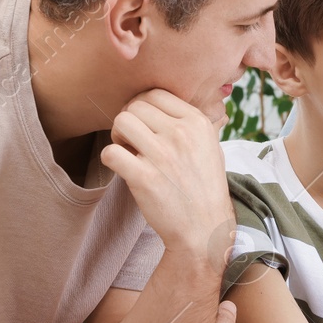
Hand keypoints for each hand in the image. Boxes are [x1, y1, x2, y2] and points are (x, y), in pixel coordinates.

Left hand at [101, 89, 232, 258]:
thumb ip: (194, 124)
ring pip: (121, 122)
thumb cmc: (206, 188)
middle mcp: (181, 134)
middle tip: (131, 140)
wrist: (205, 229)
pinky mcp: (144, 178)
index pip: (156, 94)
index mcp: (198, 122)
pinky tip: (121, 168)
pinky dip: (110, 159)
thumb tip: (173, 105)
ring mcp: (162, 155)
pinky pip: (110, 152)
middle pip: (135, 106)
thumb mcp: (211, 147)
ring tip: (126, 152)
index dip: (141, 105)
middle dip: (128, 120)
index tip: (142, 124)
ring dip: (117, 136)